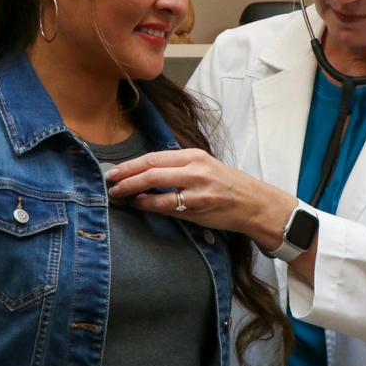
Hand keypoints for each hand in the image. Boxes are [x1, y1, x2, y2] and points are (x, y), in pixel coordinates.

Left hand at [104, 149, 294, 250]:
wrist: (254, 203)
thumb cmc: (227, 185)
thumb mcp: (205, 166)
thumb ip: (179, 166)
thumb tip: (146, 170)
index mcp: (195, 156)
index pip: (155, 157)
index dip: (131, 164)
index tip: (115, 170)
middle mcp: (195, 170)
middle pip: (151, 170)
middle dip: (126, 177)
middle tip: (111, 183)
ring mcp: (197, 190)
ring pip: (156, 189)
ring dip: (134, 193)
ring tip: (120, 195)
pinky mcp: (198, 208)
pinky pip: (167, 207)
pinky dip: (149, 206)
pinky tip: (140, 205)